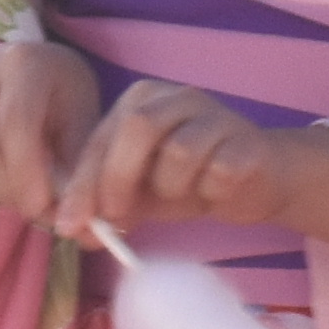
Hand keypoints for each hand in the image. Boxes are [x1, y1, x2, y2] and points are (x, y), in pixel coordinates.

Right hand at [0, 42, 103, 221]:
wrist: (26, 77)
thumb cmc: (61, 99)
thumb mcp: (82, 121)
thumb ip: (78, 165)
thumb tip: (76, 217)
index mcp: (25, 62)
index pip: (17, 121)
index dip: (27, 169)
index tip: (41, 205)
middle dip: (11, 188)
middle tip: (37, 208)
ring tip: (24, 192)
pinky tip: (2, 178)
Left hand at [52, 78, 319, 245]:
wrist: (258, 182)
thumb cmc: (191, 181)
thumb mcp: (141, 192)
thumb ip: (108, 205)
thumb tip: (75, 231)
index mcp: (144, 100)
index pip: (102, 138)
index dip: (83, 183)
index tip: (70, 224)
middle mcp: (179, 97)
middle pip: (138, 128)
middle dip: (120, 178)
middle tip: (118, 216)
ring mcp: (218, 115)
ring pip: (180, 153)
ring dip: (173, 187)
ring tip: (185, 192)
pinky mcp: (248, 142)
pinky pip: (219, 173)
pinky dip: (210, 192)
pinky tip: (216, 191)